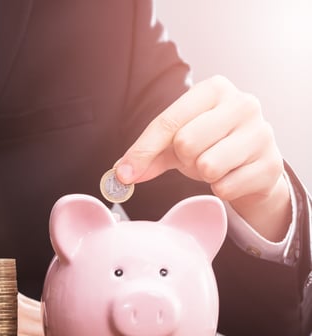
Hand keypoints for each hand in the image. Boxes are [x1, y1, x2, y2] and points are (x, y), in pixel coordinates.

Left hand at [115, 75, 290, 241]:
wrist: (255, 163)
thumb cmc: (211, 144)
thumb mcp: (176, 143)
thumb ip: (148, 154)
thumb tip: (121, 173)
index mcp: (214, 89)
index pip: (167, 121)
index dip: (142, 150)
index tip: (124, 173)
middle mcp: (243, 103)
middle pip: (186, 142)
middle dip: (184, 158)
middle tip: (196, 156)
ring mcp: (262, 133)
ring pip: (208, 166)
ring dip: (203, 174)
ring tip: (215, 165)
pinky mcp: (271, 165)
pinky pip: (225, 188)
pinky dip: (221, 188)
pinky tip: (232, 176)